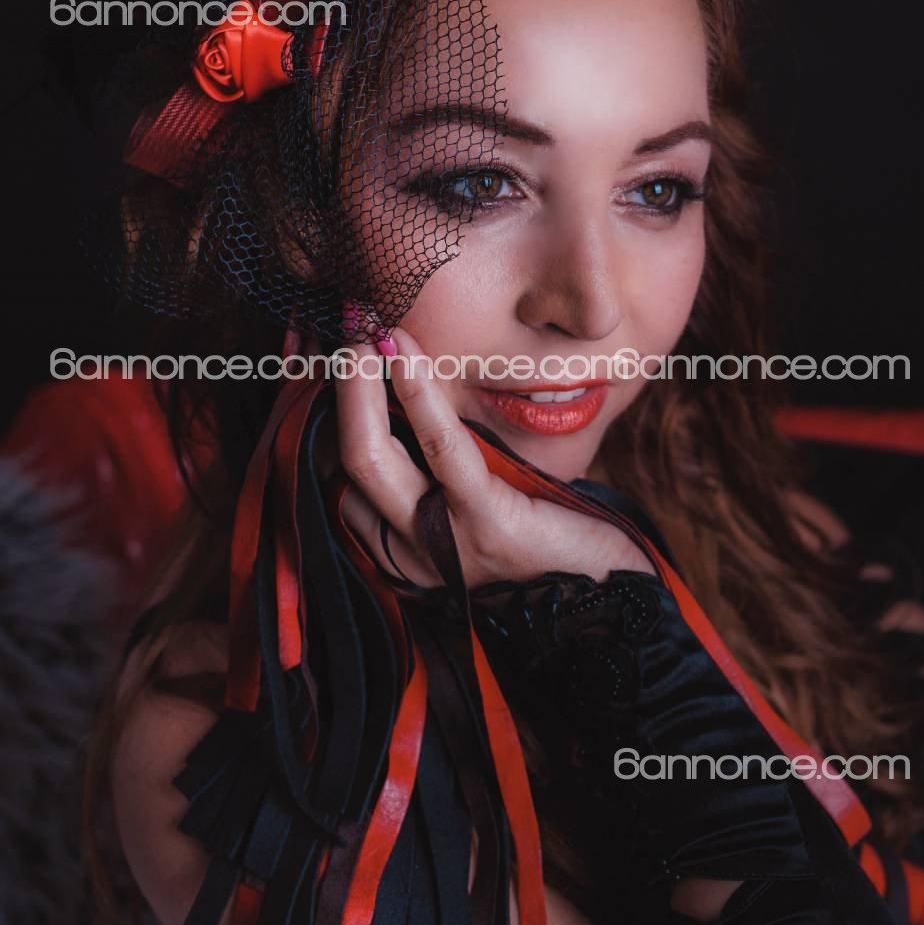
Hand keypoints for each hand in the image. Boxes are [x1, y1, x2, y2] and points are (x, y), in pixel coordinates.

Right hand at [332, 326, 652, 590]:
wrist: (609, 594)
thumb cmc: (541, 530)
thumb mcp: (473, 491)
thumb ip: (432, 455)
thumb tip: (398, 372)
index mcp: (394, 542)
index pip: (330, 469)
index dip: (316, 406)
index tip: (314, 347)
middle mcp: (402, 550)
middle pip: (337, 463)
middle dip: (330, 390)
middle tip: (341, 330)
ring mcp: (440, 543)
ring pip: (368, 460)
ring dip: (359, 388)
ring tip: (368, 334)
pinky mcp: (487, 526)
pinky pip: (442, 453)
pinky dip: (419, 397)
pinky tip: (406, 354)